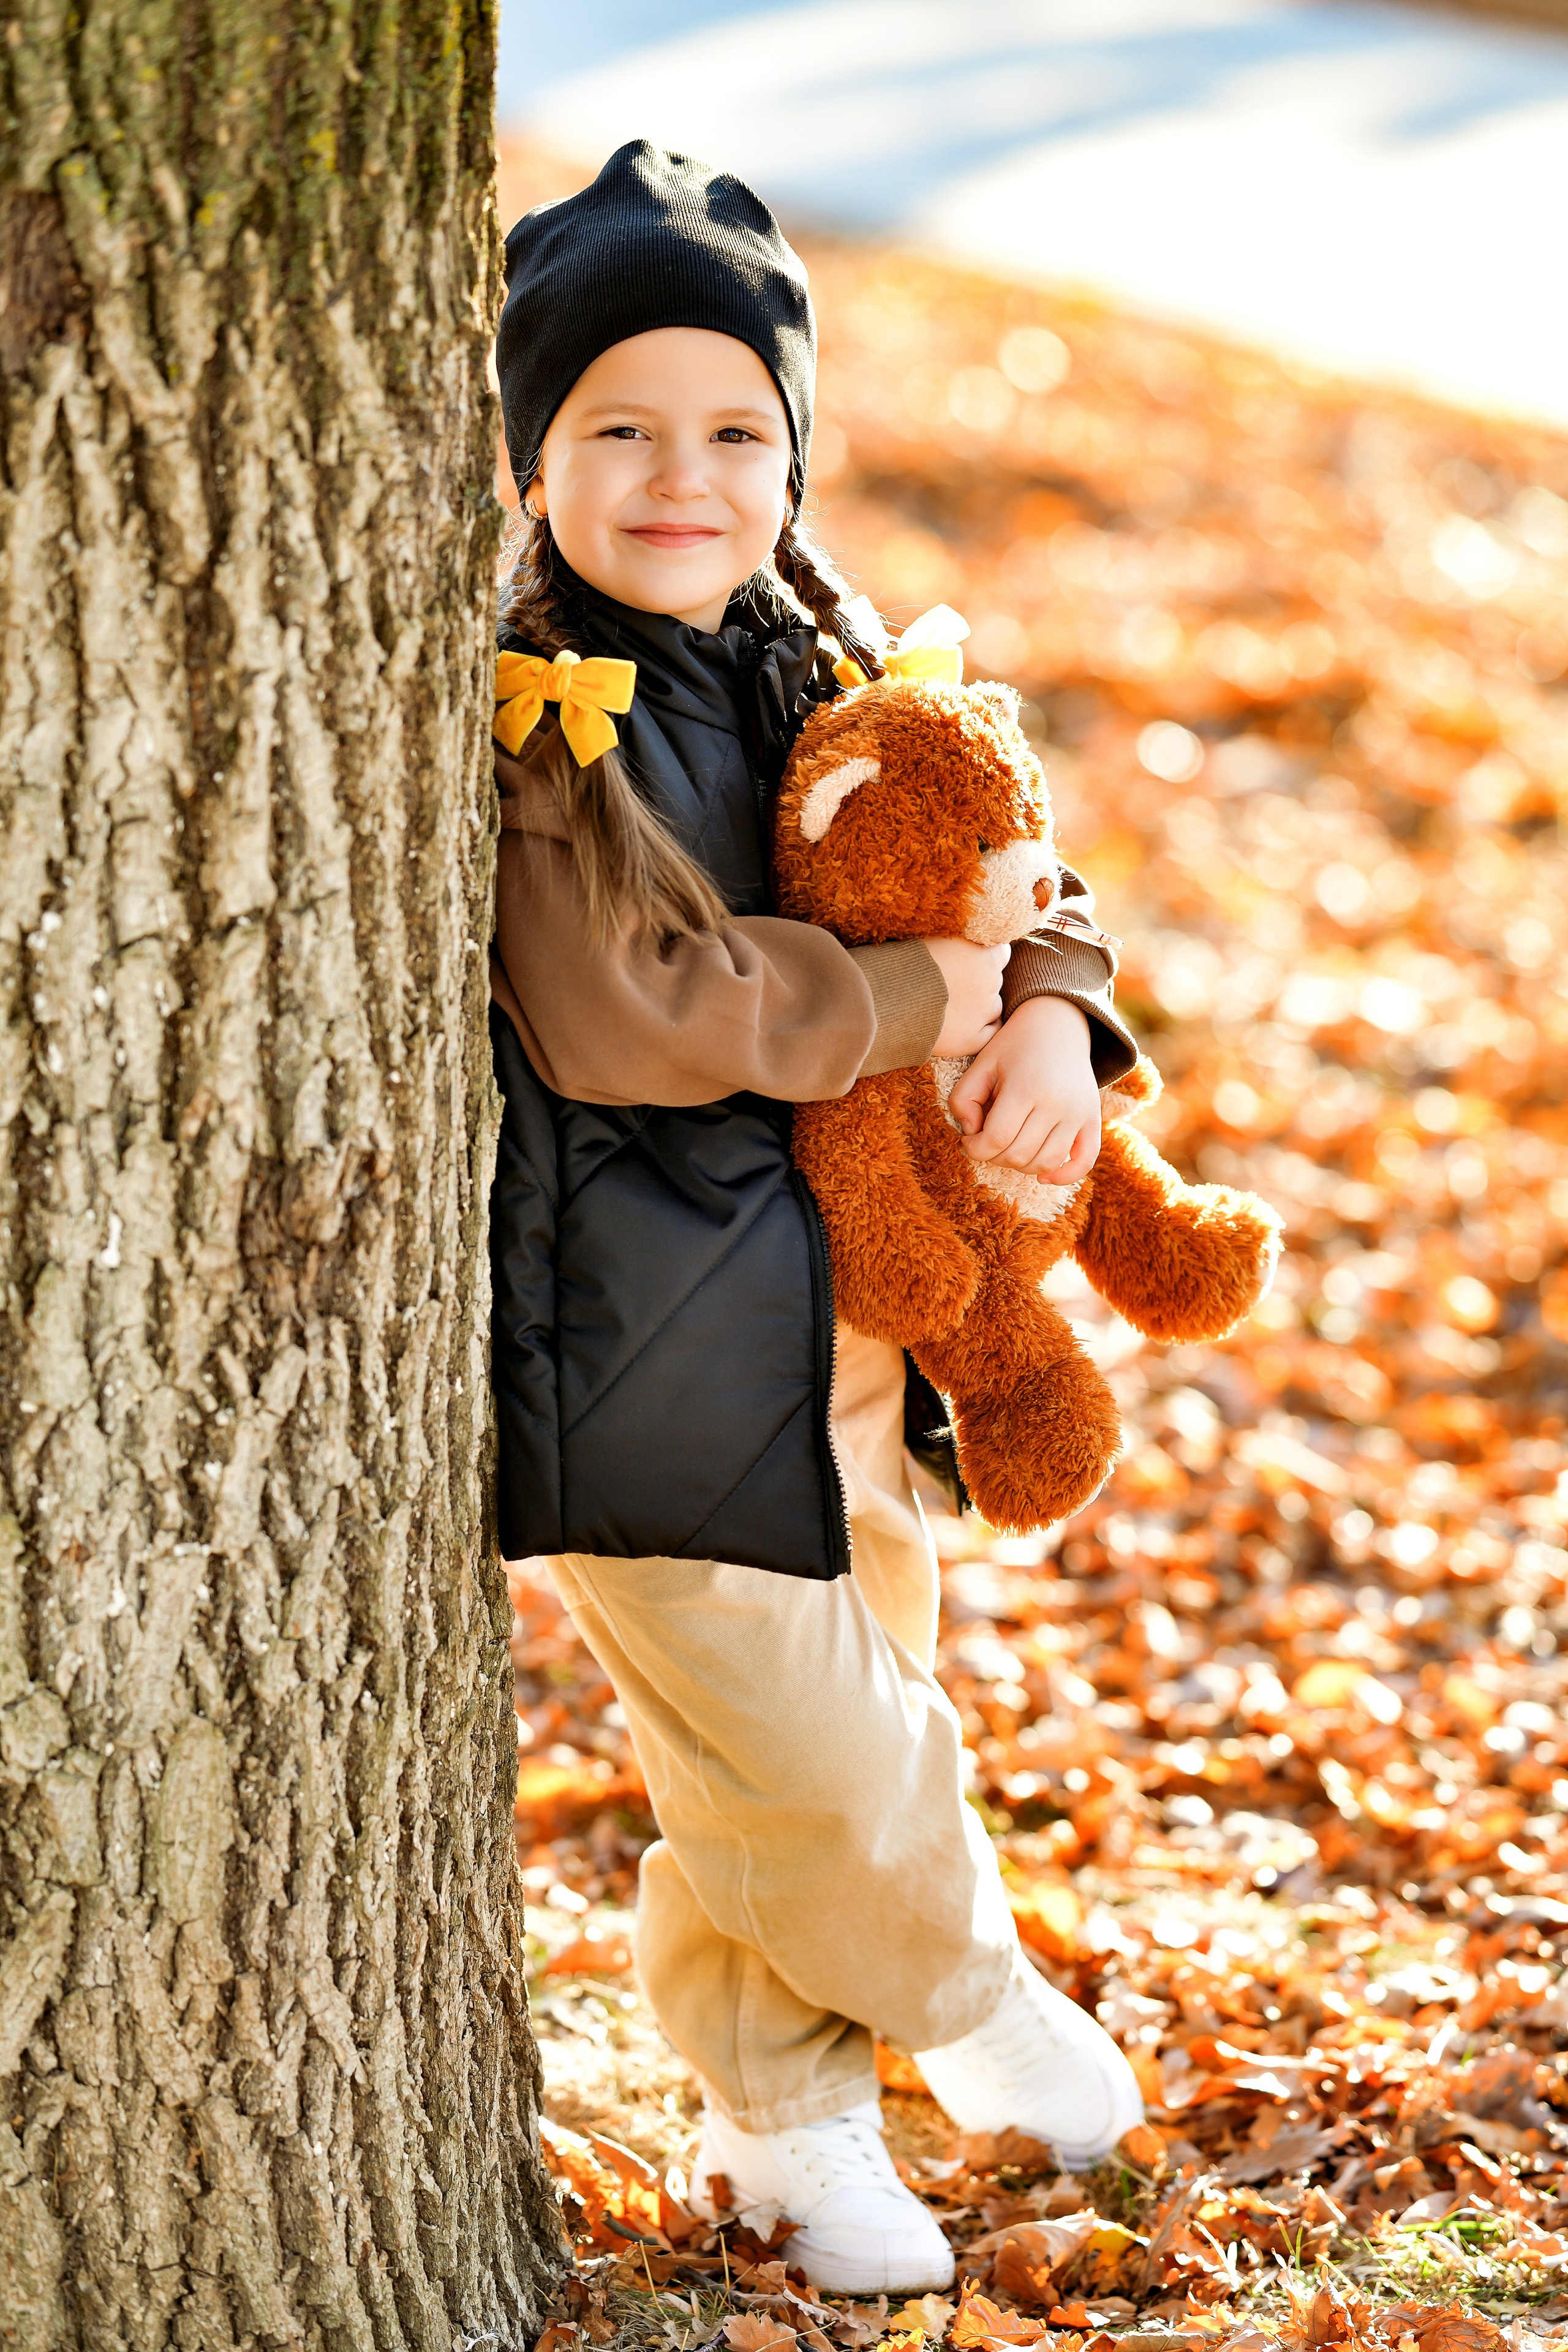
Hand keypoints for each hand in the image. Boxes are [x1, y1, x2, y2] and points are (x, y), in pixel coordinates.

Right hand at [923, 937, 1009, 1056]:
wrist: (894, 997)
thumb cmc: (911, 962)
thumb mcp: (940, 939)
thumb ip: (961, 943)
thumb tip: (969, 942)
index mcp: (987, 959)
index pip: (1001, 953)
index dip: (988, 955)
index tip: (976, 957)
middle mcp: (991, 986)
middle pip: (995, 981)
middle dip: (980, 981)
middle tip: (957, 981)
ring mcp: (982, 1015)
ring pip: (994, 1007)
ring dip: (982, 1004)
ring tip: (958, 1003)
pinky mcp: (971, 1039)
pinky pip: (991, 1033)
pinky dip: (986, 1028)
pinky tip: (974, 1024)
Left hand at [949, 995, 1100, 1178]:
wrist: (1058, 1026)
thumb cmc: (1013, 1048)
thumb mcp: (981, 1065)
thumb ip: (963, 1099)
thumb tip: (972, 1133)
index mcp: (1026, 1087)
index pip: (996, 1138)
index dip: (975, 1148)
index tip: (969, 1138)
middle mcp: (1057, 1102)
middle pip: (1019, 1155)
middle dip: (994, 1156)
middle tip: (988, 1140)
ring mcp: (1078, 1113)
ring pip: (1045, 1163)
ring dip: (1020, 1166)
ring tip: (1009, 1147)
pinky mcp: (1092, 1120)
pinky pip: (1084, 1162)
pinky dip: (1063, 1176)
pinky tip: (1042, 1176)